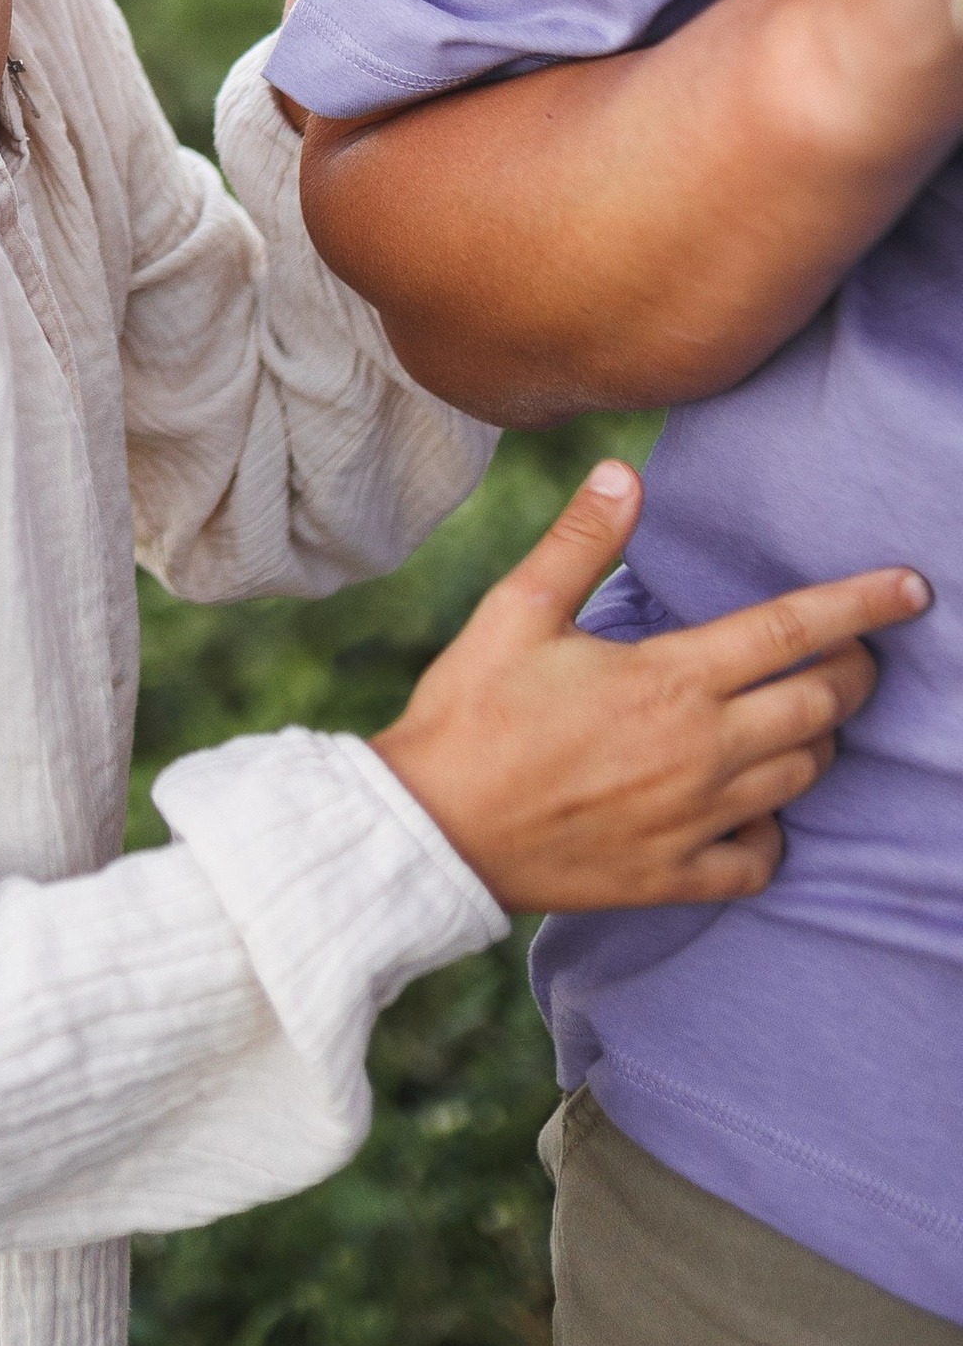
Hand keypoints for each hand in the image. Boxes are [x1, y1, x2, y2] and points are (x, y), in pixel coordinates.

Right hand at [371, 460, 928, 910]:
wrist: (433, 827)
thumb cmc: (472, 711)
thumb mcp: (516, 610)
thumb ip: (581, 540)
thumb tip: (624, 472)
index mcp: (670, 678)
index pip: (793, 629)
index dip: (863, 605)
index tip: (913, 588)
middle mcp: (701, 750)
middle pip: (821, 705)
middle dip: (853, 671)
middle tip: (850, 653)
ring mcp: (695, 818)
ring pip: (803, 776)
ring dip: (817, 739)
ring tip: (800, 715)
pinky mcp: (676, 873)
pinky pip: (762, 858)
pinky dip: (773, 831)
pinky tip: (754, 809)